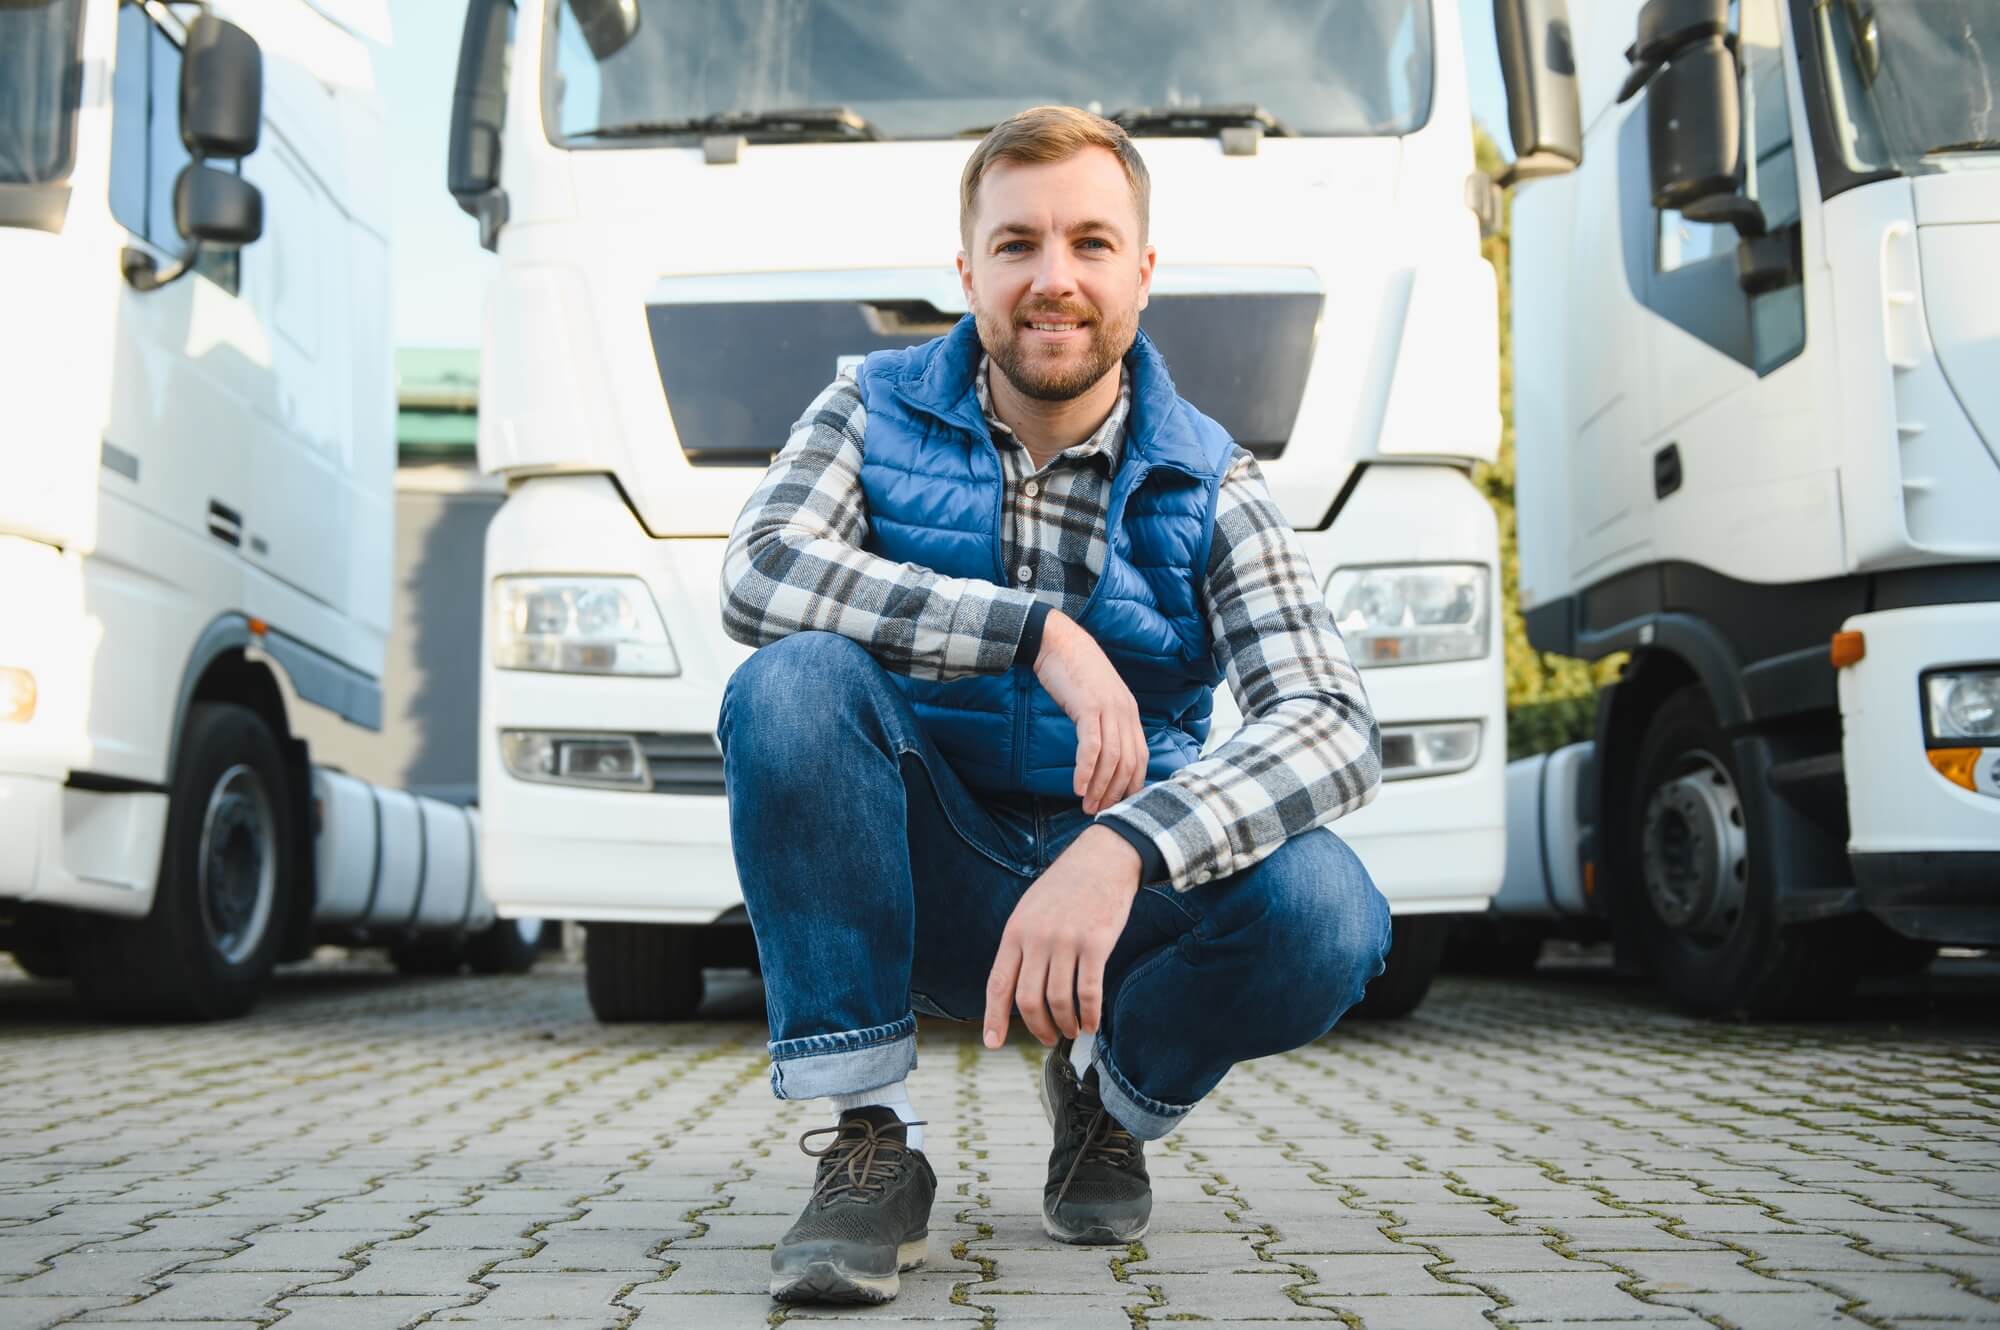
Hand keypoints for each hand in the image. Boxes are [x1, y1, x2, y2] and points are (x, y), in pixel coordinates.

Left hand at [983, 826, 1141, 1048]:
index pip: (999, 983)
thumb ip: (1023, 945)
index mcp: (1016, 931)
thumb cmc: (1067, 886)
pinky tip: (1092, 1022)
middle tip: (1048, 1037)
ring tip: (1073, 1030)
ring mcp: (1066, 941)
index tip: (992, 1042)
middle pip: (1028, 999)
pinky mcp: (1096, 943)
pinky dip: (1090, 1014)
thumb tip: (1018, 987)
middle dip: (1037, 1027)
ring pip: (1058, 1000)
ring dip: (1066, 1024)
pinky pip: (1089, 991)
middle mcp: (1037, 938)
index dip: (993, 1017)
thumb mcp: (1031, 909)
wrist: (1103, 857)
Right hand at [1034, 611, 1148, 814]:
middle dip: (1116, 792)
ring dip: (1100, 787)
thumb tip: (1100, 750)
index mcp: (1129, 712)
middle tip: (1099, 811)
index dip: (1131, 784)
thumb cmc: (1072, 670)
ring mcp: (1109, 708)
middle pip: (1129, 762)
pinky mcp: (1089, 706)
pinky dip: (1086, 770)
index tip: (1117, 804)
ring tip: (1087, 805)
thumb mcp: (1096, 697)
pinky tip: (1077, 786)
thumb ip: (1104, 720)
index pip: (1140, 756)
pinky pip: (1091, 746)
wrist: (1056, 640)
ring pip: (1112, 758)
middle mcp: (1125, 712)